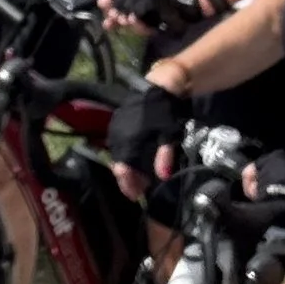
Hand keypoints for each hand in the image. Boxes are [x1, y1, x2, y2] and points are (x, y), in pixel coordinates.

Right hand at [103, 77, 187, 193]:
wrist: (158, 88)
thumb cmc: (165, 113)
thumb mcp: (169, 135)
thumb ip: (164, 156)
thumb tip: (163, 176)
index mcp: (129, 141)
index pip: (122, 169)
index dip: (127, 184)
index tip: (135, 195)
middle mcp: (118, 136)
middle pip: (118, 165)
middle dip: (128, 179)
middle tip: (140, 189)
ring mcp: (115, 128)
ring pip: (117, 156)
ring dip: (127, 168)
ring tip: (140, 178)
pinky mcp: (116, 123)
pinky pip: (117, 145)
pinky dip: (125, 156)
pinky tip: (135, 160)